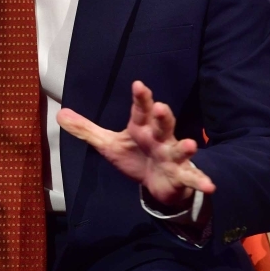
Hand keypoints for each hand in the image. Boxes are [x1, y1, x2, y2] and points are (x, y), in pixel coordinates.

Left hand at [57, 80, 214, 207]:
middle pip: (162, 123)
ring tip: (191, 145)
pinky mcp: (181, 175)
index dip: (140, 97)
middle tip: (159, 107)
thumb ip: (86, 130)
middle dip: (161, 115)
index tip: (138, 85)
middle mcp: (159, 137)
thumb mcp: (108, 144)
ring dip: (185, 147)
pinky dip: (201, 180)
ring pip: (180, 148)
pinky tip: (210, 185)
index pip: (140, 109)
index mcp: (142, 127)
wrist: (157, 183)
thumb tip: (59, 113)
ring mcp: (172, 156)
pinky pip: (192, 177)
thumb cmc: (135, 156)